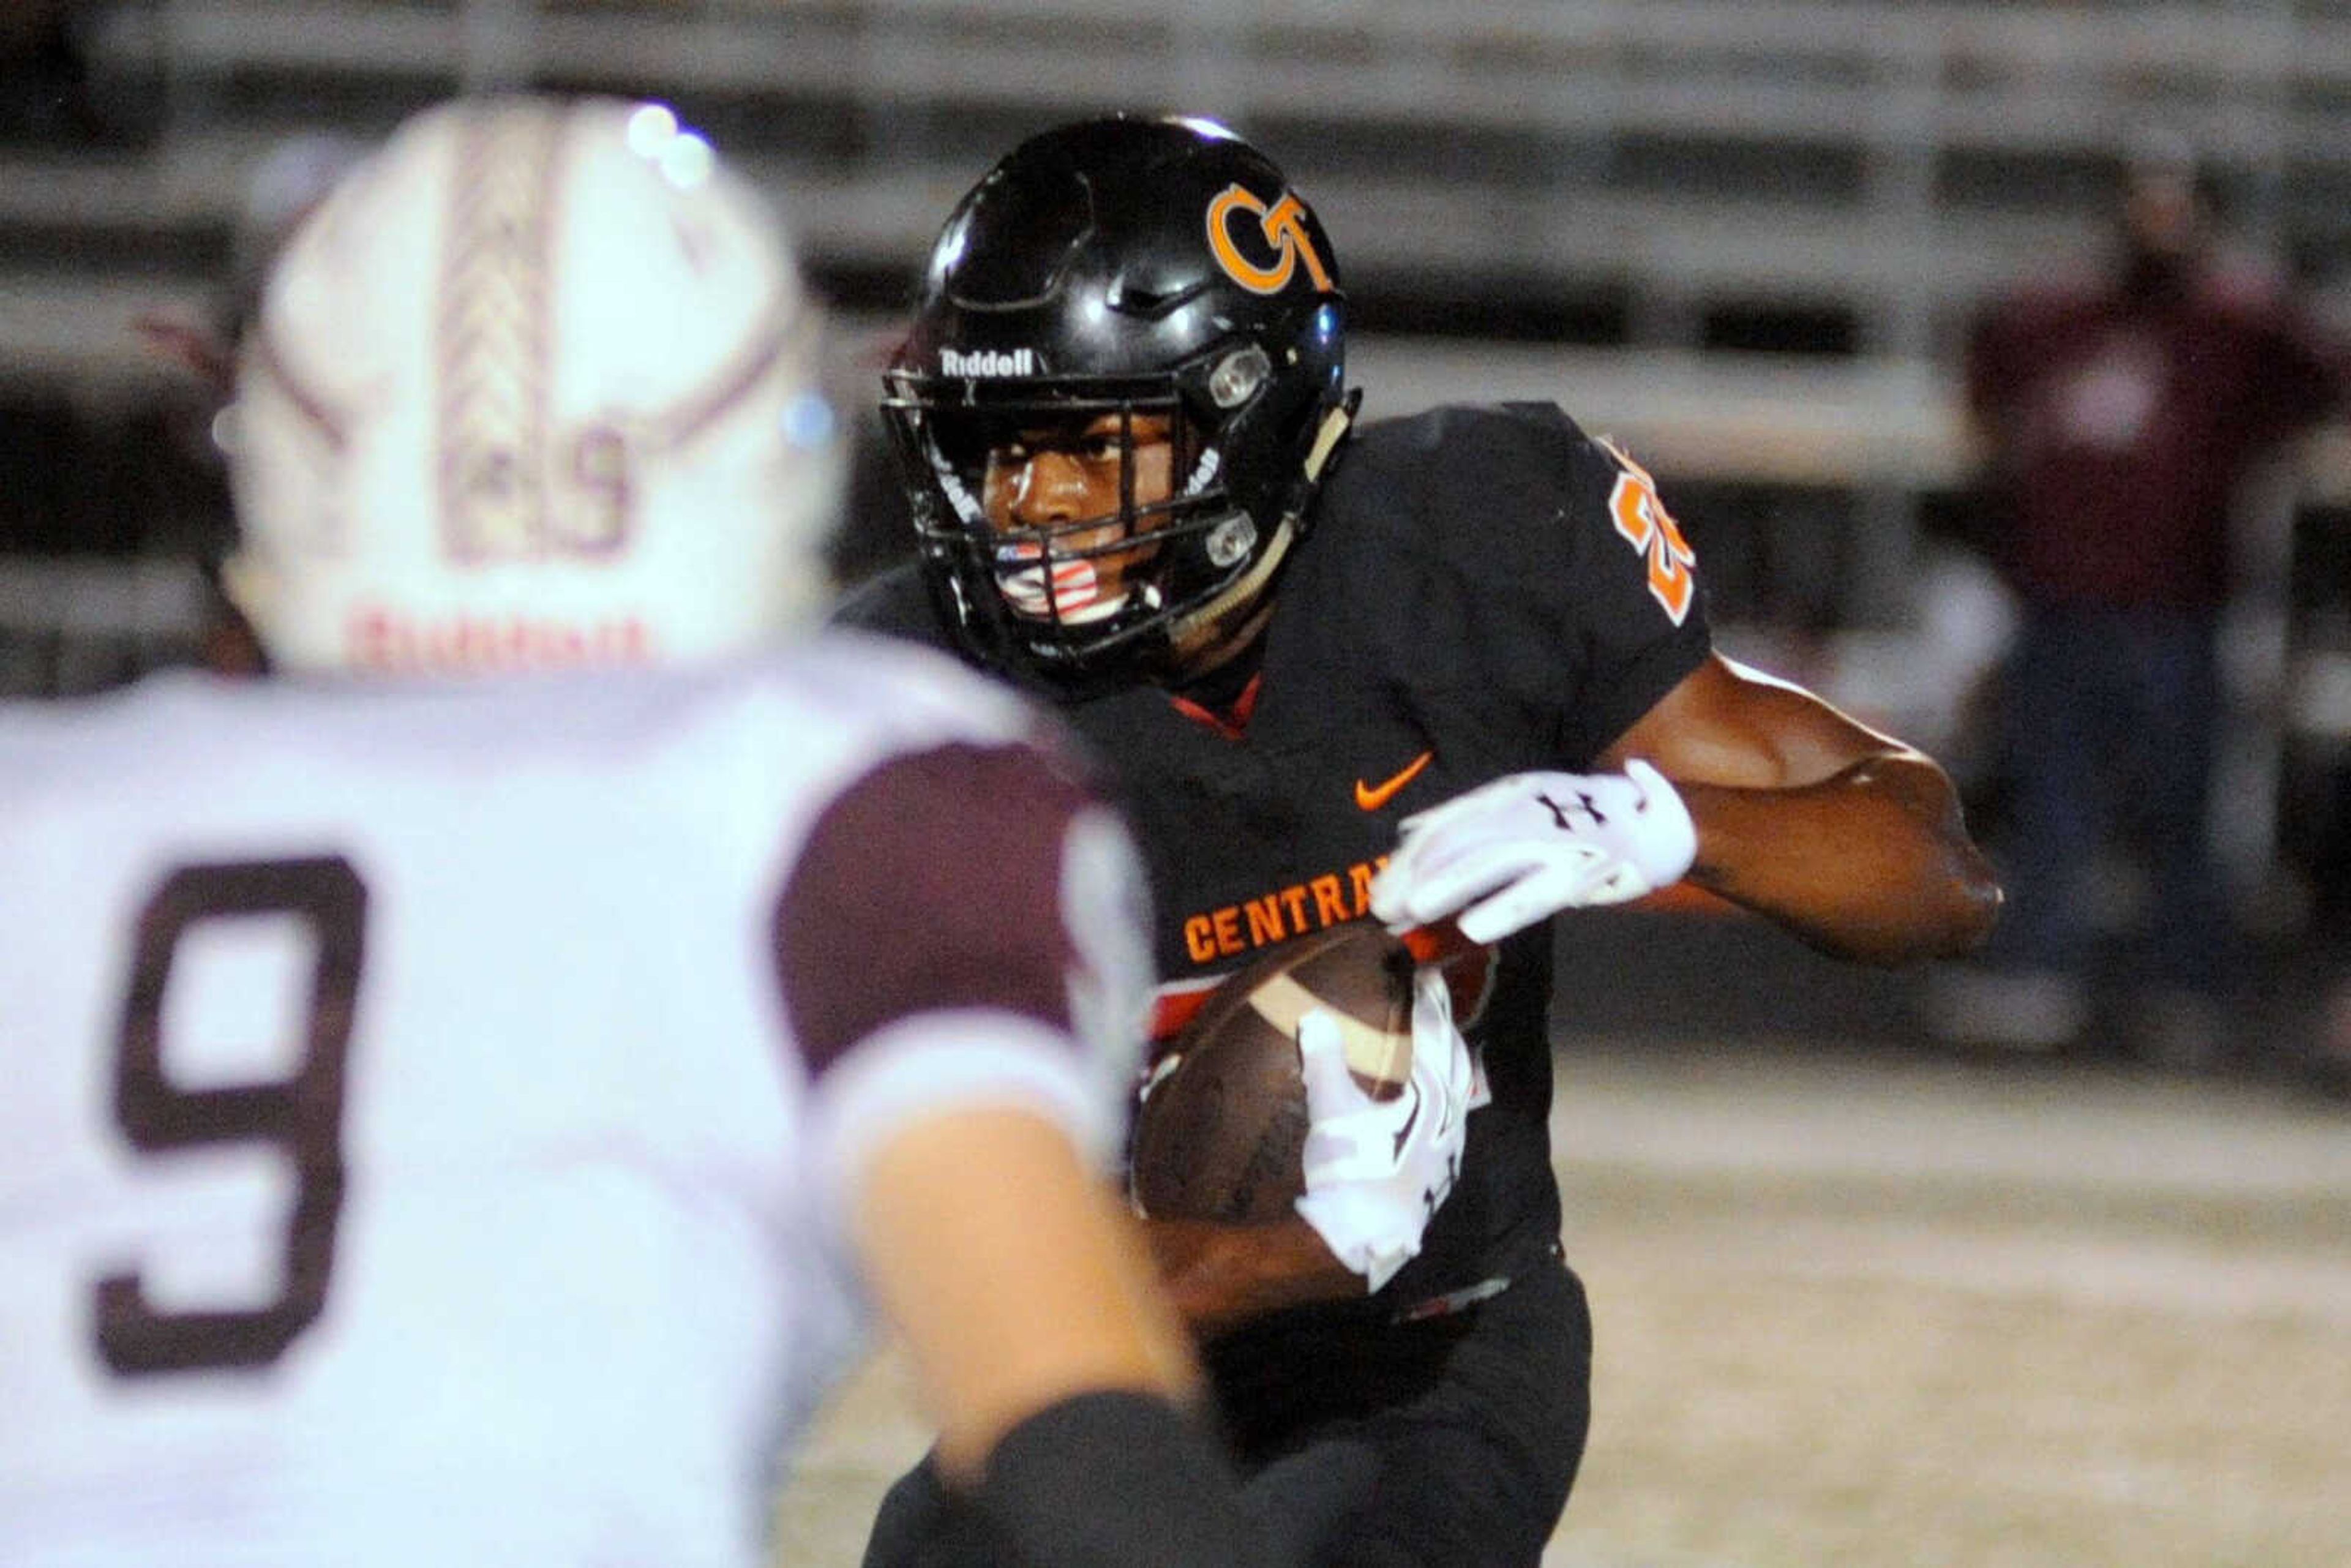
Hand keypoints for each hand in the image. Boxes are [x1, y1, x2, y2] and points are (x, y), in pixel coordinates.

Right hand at [1290, 967, 1472, 1291]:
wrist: (1365, 1237)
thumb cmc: (1352, 1170)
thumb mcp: (1331, 1111)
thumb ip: (1326, 1062)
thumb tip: (1316, 1017)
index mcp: (1429, 1091)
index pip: (1435, 1033)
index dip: (1431, 1001)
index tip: (1427, 976)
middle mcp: (1450, 1114)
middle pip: (1456, 1058)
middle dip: (1447, 1027)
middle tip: (1435, 1002)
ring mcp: (1450, 1145)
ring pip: (1460, 1091)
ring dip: (1450, 1063)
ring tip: (1439, 1046)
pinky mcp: (1443, 1171)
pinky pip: (1452, 1120)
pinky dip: (1445, 1099)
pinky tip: (1432, 1105)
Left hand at [1369, 760, 1695, 943]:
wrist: (1659, 821)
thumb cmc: (1584, 818)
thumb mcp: (1523, 807)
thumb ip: (1469, 820)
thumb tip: (1408, 831)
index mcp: (1510, 796)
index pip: (1449, 824)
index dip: (1412, 856)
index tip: (1381, 885)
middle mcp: (1528, 811)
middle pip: (1461, 842)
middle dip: (1417, 875)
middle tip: (1380, 907)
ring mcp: (1556, 839)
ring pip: (1493, 862)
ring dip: (1450, 886)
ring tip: (1412, 910)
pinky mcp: (1583, 870)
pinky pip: (1538, 891)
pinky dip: (1506, 907)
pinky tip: (1473, 927)